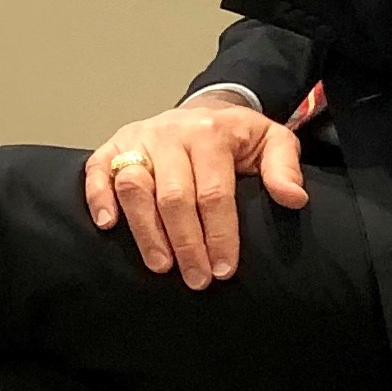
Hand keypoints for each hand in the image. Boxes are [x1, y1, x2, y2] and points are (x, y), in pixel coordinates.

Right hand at [83, 92, 307, 287]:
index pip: (214, 192)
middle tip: (197, 279)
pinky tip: (107, 225)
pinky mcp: (113, 144)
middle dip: (187, 244)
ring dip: (146, 231)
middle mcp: (171, 133)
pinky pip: (99, 170)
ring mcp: (139, 138)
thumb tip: (293, 198)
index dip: (220, 235)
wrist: (202, 111)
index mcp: (212, 132)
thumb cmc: (237, 138)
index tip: (224, 270)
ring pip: (135, 187)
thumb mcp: (271, 141)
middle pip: (174, 197)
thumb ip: (284, 167)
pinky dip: (98, 197)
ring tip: (161, 265)